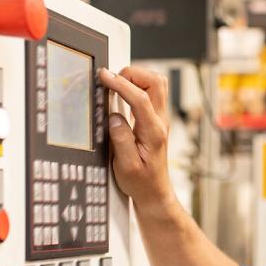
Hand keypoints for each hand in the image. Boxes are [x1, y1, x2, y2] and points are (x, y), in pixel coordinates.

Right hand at [97, 66, 178, 213]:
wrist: (154, 191)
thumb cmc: (141, 182)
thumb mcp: (126, 167)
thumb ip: (121, 140)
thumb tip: (114, 117)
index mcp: (153, 132)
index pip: (140, 98)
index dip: (121, 84)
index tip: (104, 77)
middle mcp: (160, 122)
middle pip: (155, 81)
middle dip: (132, 74)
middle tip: (111, 81)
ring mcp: (160, 119)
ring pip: (156, 83)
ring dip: (135, 78)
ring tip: (116, 85)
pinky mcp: (155, 119)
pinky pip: (150, 92)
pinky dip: (135, 86)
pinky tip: (121, 94)